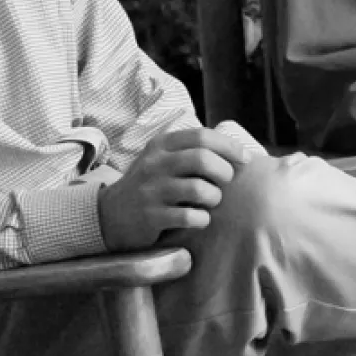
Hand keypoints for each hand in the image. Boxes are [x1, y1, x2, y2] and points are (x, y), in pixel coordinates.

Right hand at [97, 127, 253, 250]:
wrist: (110, 215)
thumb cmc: (150, 186)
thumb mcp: (163, 160)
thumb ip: (191, 151)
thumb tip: (237, 150)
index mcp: (161, 145)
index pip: (201, 136)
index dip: (229, 146)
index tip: (245, 159)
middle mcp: (154, 164)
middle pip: (202, 159)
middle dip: (224, 172)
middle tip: (225, 183)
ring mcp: (151, 190)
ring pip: (199, 189)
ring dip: (214, 198)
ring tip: (210, 202)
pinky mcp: (151, 216)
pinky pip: (190, 216)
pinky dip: (202, 219)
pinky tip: (198, 219)